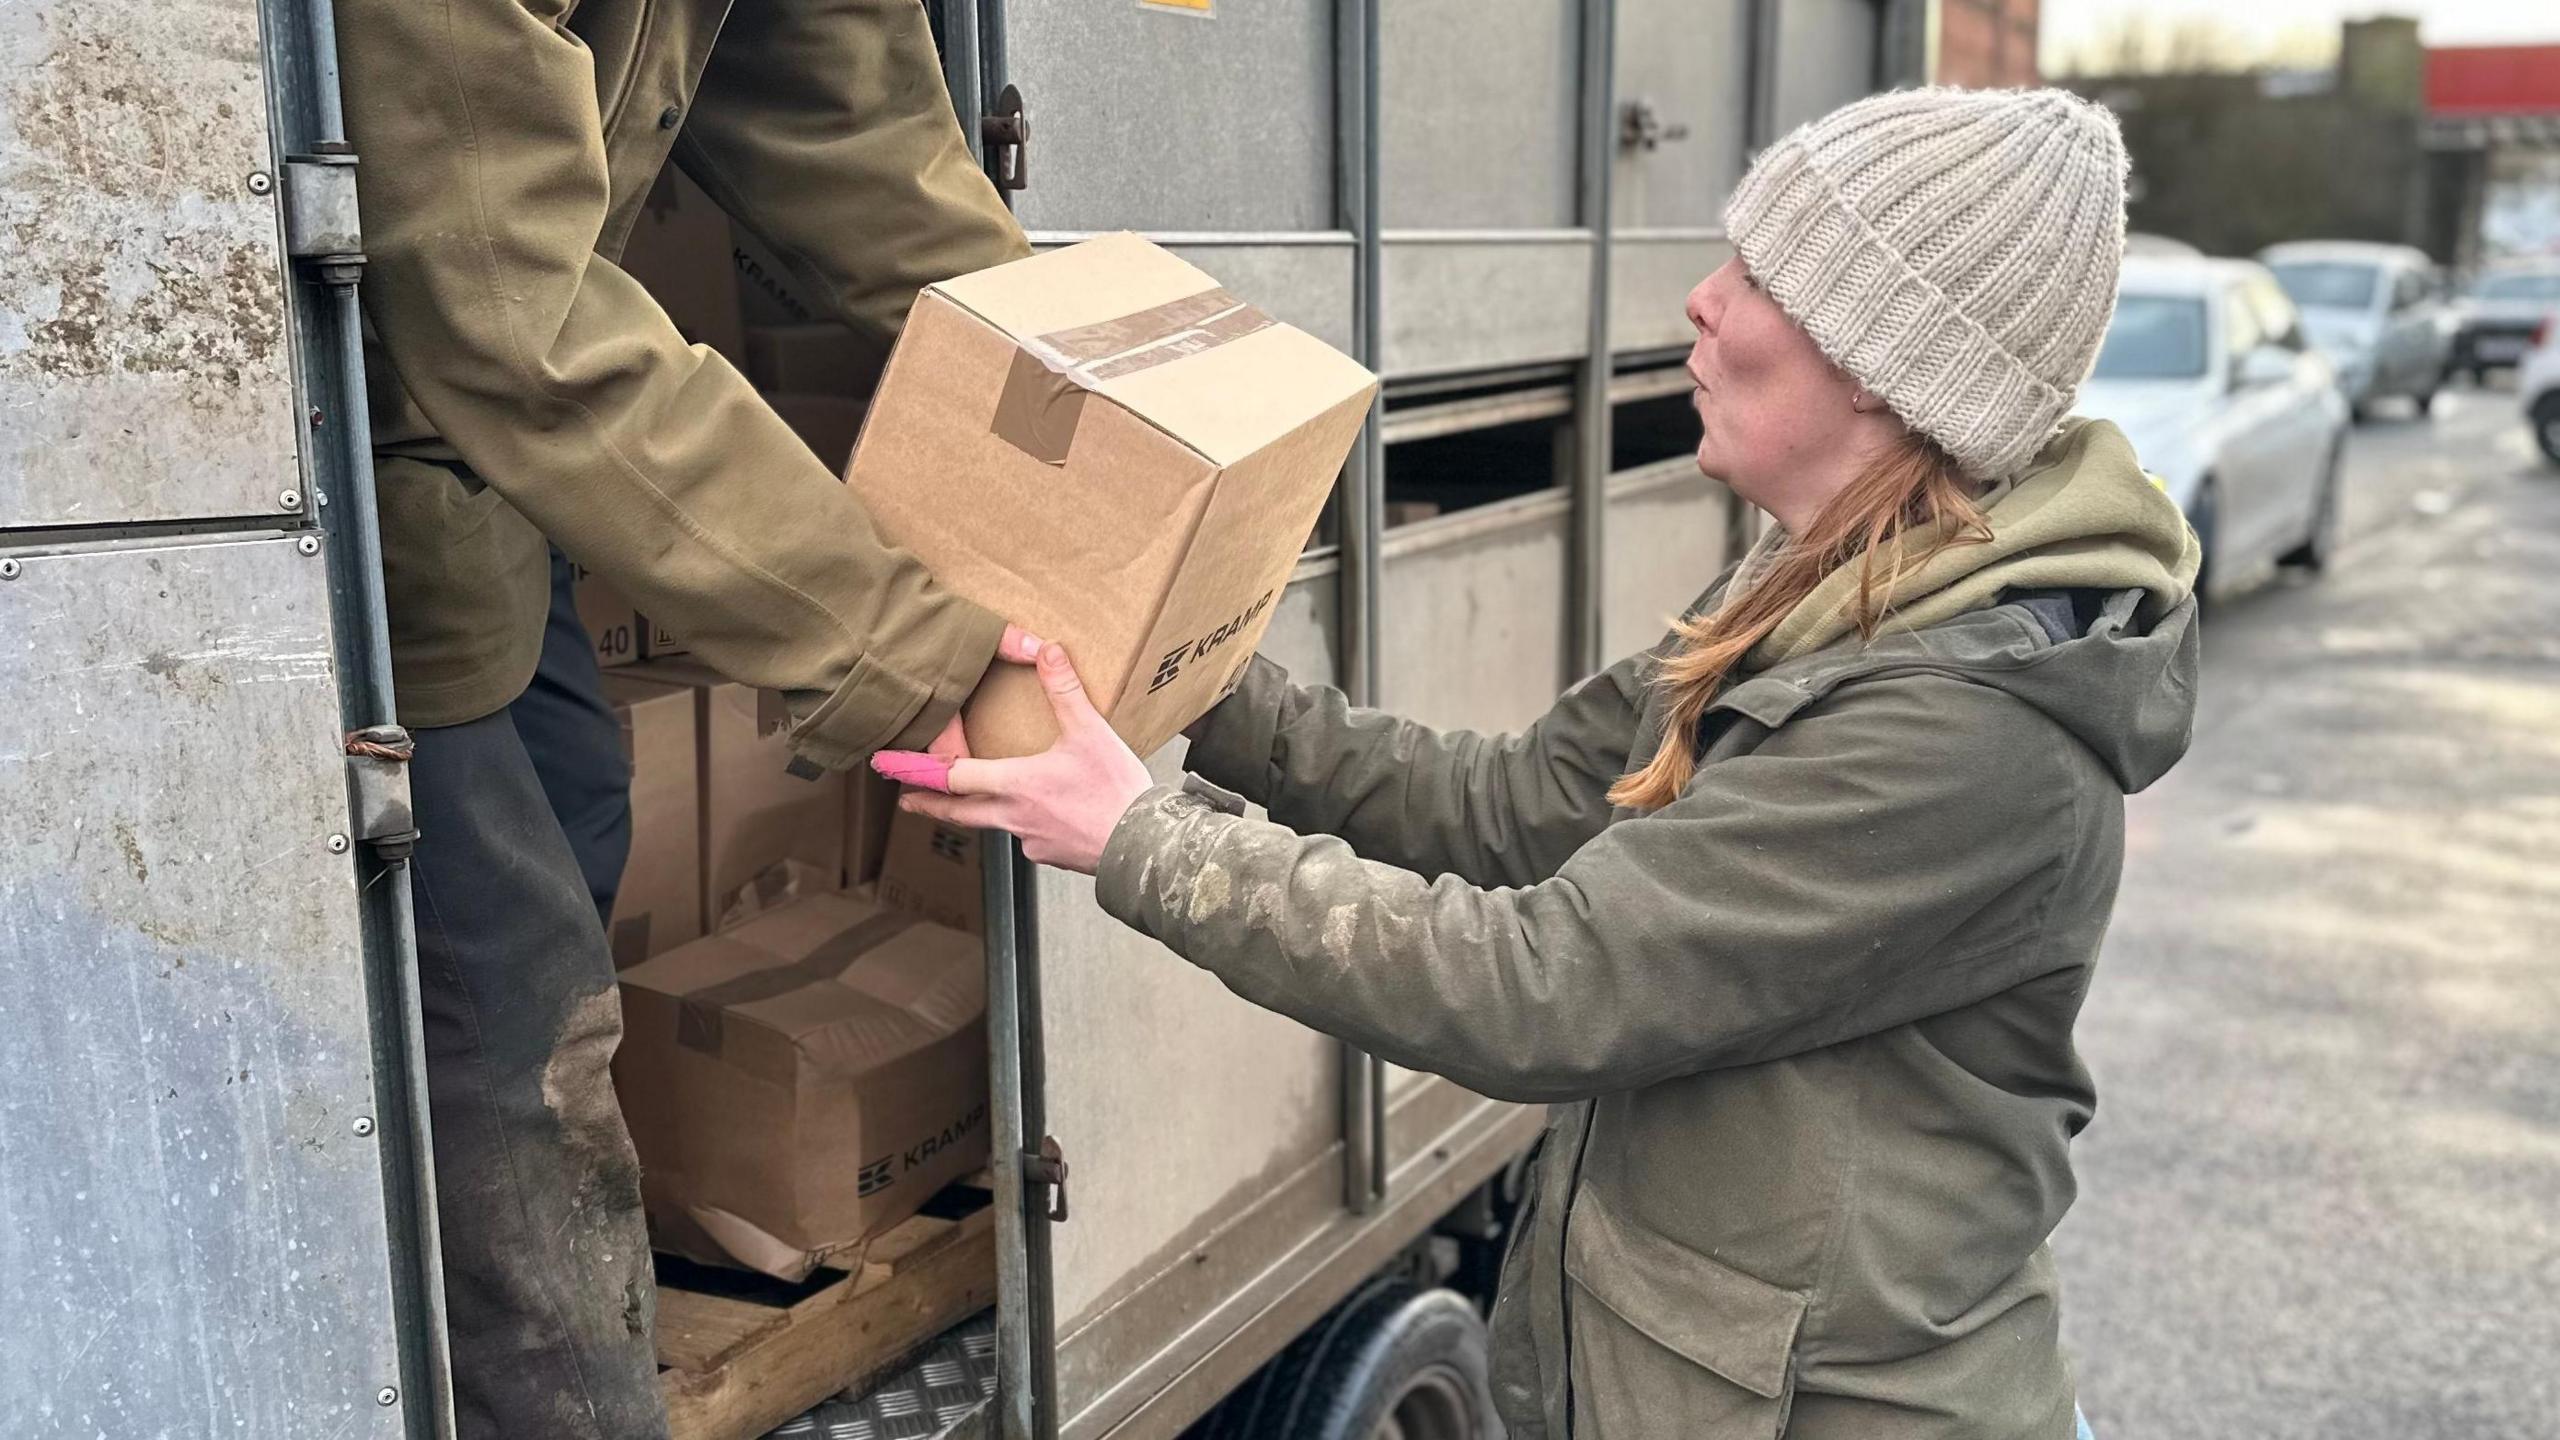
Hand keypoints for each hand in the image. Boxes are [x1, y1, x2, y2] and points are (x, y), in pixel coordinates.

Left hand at [874, 643, 1154, 874]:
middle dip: (929, 805)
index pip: (953, 778)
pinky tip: (1045, 815)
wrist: (1146, 847)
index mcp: (1015, 785)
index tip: (889, 769)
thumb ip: (1064, 690)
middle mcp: (1013, 817)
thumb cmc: (1115, 793)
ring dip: (982, 812)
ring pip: (996, 824)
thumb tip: (1047, 650)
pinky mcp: (1052, 855)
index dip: (919, 771)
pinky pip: (1029, 838)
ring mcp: (1031, 841)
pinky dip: (1028, 824)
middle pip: (959, 812)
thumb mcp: (1090, 733)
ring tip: (981, 801)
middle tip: (907, 801)